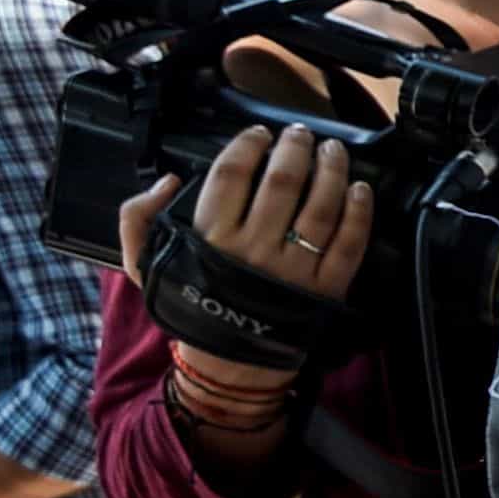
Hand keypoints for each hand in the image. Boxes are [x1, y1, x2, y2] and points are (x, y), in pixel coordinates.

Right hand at [116, 125, 374, 344]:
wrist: (228, 364)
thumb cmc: (191, 304)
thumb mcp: (144, 264)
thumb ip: (137, 218)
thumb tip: (168, 179)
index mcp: (209, 238)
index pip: (231, 174)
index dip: (248, 145)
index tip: (259, 134)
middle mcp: (253, 248)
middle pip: (283, 181)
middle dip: (295, 148)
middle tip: (302, 134)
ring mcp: (294, 268)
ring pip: (321, 205)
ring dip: (332, 170)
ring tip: (334, 150)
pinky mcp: (327, 287)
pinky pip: (350, 241)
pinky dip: (359, 211)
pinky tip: (360, 189)